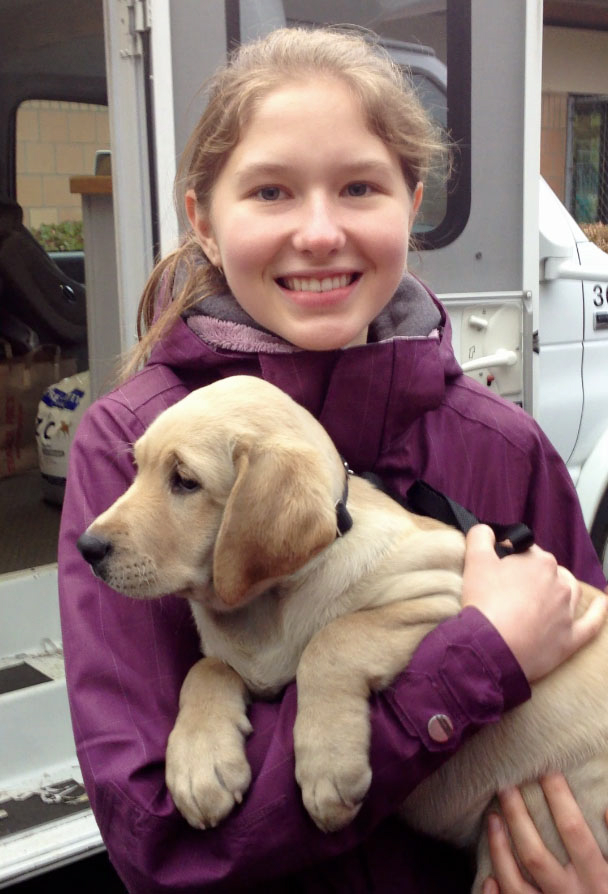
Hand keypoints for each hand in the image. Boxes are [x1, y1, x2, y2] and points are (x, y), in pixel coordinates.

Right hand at [461, 525, 606, 680]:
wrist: (491, 647)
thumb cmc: (484, 603)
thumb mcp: (475, 560)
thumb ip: (480, 536)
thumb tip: (486, 530)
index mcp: (539, 561)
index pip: (528, 551)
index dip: (511, 558)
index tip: (499, 570)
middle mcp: (559, 583)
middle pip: (549, 571)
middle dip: (532, 575)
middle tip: (509, 588)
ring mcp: (567, 611)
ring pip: (570, 591)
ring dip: (560, 588)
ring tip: (542, 595)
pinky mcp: (570, 638)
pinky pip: (591, 623)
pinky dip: (598, 612)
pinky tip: (601, 604)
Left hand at [482, 774, 607, 892]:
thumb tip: (606, 808)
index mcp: (600, 881)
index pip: (574, 833)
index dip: (559, 799)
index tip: (547, 771)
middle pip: (536, 854)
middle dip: (518, 817)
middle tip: (506, 786)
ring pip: (515, 883)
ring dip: (499, 848)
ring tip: (491, 818)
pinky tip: (488, 876)